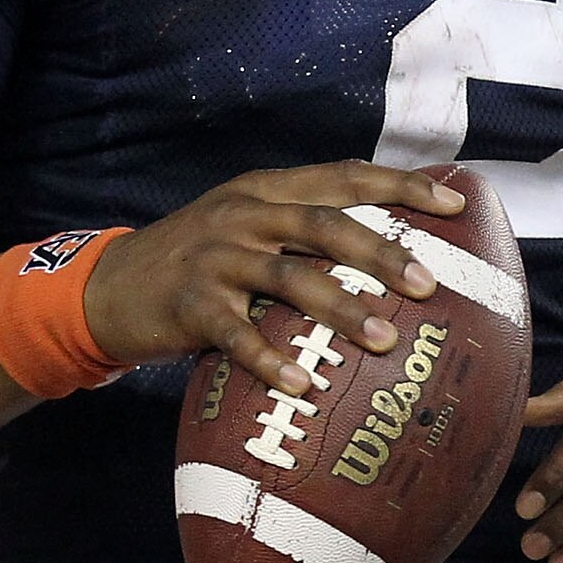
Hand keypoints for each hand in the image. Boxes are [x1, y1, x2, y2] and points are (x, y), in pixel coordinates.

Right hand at [82, 163, 449, 393]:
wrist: (107, 288)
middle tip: (430, 283)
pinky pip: (236, 334)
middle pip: (325, 224)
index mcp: (266, 189)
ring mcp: (214, 257)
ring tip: (385, 339)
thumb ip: (302, 232)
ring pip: (289, 277)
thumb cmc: (198, 263)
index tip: (455, 205)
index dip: (401, 187)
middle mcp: (244, 214)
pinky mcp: (189, 304)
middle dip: (382, 252)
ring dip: (341, 308)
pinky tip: (302, 386)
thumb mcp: (245, 227)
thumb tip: (390, 258)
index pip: (344, 176)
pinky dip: (269, 359)